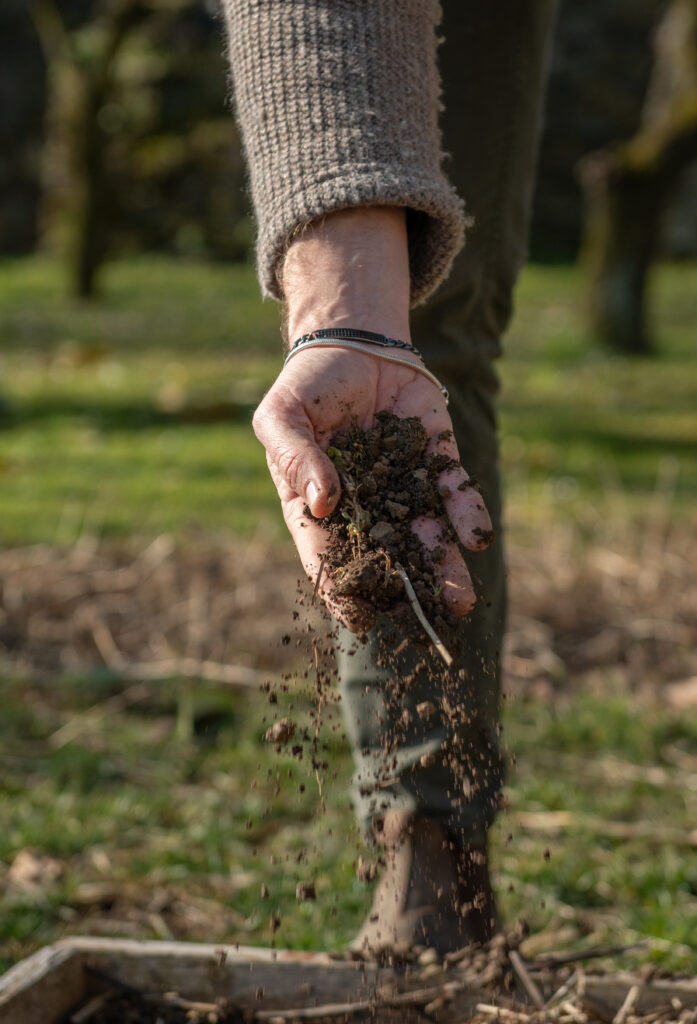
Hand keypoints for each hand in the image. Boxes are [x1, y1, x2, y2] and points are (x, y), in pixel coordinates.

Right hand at [252, 344, 492, 631]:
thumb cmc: (307, 386)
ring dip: (444, 568)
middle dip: (406, 590)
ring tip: (462, 601)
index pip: (327, 551)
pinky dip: (466, 513)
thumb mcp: (283, 416)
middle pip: (385, 554)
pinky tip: (477, 537)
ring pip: (426, 533)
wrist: (355, 342)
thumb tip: (323, 502)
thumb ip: (296, 457)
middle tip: (427, 626)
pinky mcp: (436, 459)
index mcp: (317, 503)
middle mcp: (364, 503)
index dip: (341, 584)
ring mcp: (403, 483)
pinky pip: (453, 490)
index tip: (359, 618)